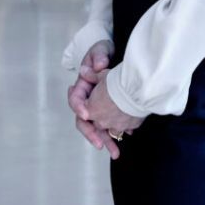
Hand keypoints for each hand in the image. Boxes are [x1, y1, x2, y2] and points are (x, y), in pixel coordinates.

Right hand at [67, 41, 122, 155]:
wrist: (111, 56)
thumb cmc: (102, 52)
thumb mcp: (99, 51)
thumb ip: (98, 57)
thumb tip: (98, 66)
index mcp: (81, 87)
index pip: (75, 100)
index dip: (79, 107)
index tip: (87, 114)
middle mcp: (87, 100)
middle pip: (85, 121)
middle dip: (92, 134)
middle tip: (100, 145)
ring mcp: (97, 107)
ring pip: (99, 127)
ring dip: (107, 140)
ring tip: (116, 154)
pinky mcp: (108, 109)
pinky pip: (111, 124)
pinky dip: (118, 131)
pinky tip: (128, 136)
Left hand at [85, 76, 144, 150]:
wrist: (138, 89)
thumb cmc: (119, 82)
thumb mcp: (102, 75)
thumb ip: (92, 75)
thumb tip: (84, 72)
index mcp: (91, 110)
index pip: (83, 114)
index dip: (82, 110)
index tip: (83, 112)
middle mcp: (102, 121)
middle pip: (97, 126)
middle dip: (97, 132)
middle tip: (99, 142)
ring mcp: (116, 125)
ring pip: (112, 132)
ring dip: (113, 136)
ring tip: (115, 151)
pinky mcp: (130, 126)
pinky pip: (126, 129)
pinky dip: (126, 128)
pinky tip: (129, 130)